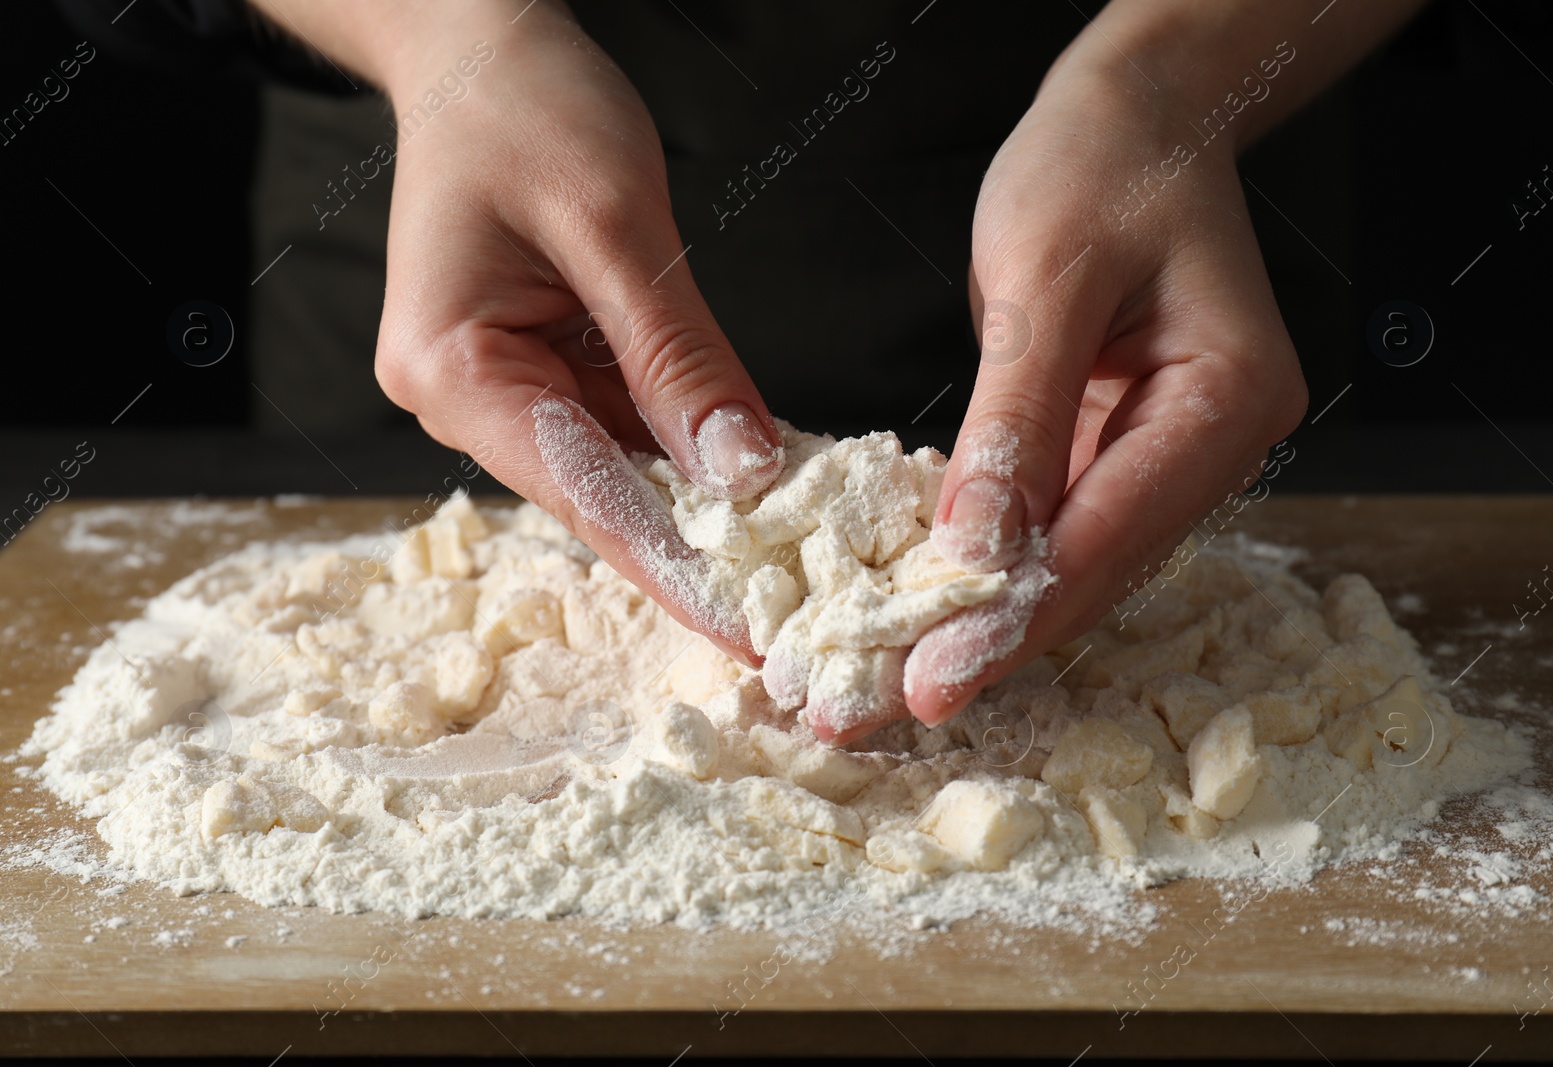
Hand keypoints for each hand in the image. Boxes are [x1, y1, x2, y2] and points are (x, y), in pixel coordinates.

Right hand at [346, 1, 781, 659]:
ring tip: (798, 559)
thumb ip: (677, 357)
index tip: (751, 634)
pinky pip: (627, 422)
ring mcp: (502, 385)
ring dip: (706, 504)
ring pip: (621, 468)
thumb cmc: (528, 106)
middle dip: (701, 551)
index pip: (584, 494)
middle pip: (601, 495)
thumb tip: (740, 471)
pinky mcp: (542, 365)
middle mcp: (468, 398)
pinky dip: (693, 445)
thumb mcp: (614, 225)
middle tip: (795, 613)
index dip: (676, 570)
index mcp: (454, 370)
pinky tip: (762, 476)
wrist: (475, 46)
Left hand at [902, 32, 1309, 723]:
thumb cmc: (1100, 164)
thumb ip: (1017, 419)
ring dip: (987, 618)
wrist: (1137, 115)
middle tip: (888, 705)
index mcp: (1229, 397)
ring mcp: (1175, 449)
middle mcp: (1217, 441)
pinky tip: (926, 605)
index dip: (1017, 615)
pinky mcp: (1124, 445)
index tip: (931, 681)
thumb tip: (978, 554)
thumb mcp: (1047, 278)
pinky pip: (1058, 523)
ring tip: (889, 677)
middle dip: (993, 639)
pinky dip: (993, 565)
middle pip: (1098, 568)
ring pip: (1077, 561)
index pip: (1111, 534)